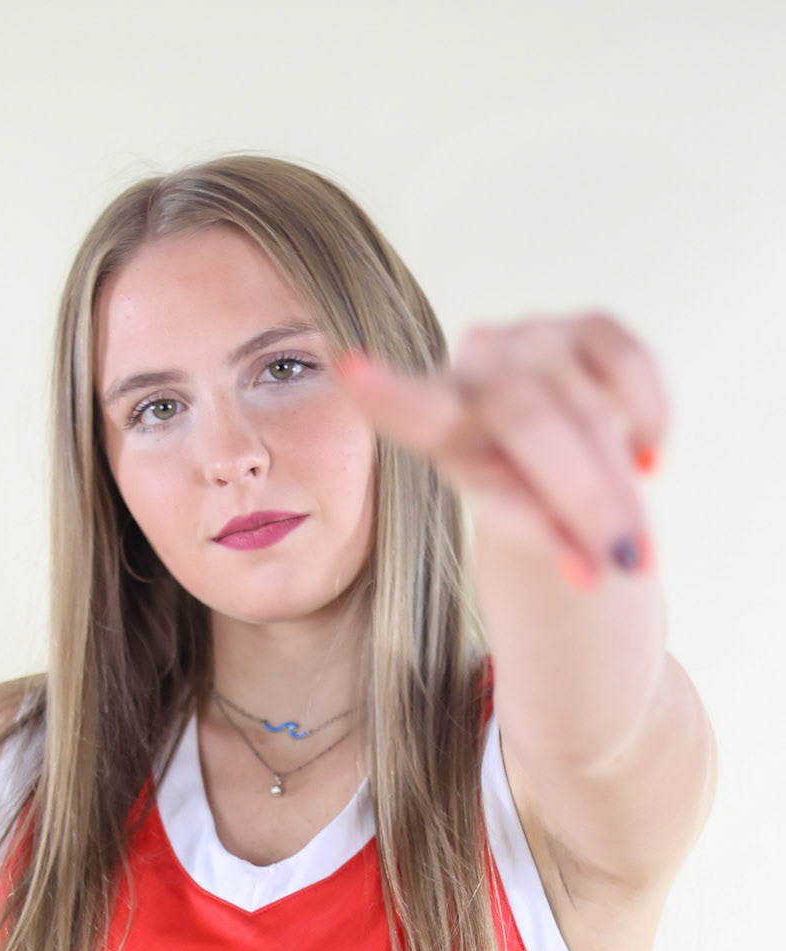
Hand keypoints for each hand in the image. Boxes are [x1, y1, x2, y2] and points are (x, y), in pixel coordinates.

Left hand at [331, 314, 670, 587]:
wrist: (560, 451)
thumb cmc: (524, 490)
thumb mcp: (518, 520)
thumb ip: (542, 537)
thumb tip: (591, 574)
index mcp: (441, 421)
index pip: (412, 411)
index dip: (387, 393)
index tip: (352, 371)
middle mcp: (478, 368)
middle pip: (529, 423)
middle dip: (582, 497)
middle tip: (623, 561)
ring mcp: (532, 338)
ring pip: (585, 408)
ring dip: (620, 485)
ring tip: (636, 551)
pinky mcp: (587, 325)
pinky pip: (627, 363)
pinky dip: (647, 415)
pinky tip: (649, 459)